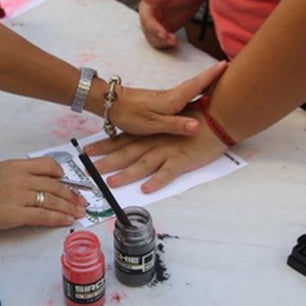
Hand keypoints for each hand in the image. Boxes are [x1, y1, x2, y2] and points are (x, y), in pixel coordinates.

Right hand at [0, 157, 86, 229]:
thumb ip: (15, 176)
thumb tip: (30, 184)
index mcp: (16, 165)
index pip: (47, 165)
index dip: (61, 173)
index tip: (67, 179)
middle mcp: (22, 178)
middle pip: (55, 185)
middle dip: (72, 194)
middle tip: (81, 200)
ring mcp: (21, 196)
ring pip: (53, 201)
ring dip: (69, 207)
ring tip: (79, 212)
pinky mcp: (18, 214)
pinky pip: (44, 215)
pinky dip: (58, 218)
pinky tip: (67, 220)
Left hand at [85, 119, 225, 193]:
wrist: (218, 116)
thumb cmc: (197, 117)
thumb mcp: (170, 120)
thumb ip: (154, 128)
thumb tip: (139, 135)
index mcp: (151, 132)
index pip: (122, 139)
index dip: (104, 145)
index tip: (87, 150)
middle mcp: (155, 142)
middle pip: (127, 153)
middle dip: (107, 162)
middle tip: (90, 171)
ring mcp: (168, 151)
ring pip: (143, 164)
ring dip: (127, 174)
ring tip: (112, 183)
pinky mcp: (182, 160)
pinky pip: (167, 172)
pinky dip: (156, 181)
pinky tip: (146, 189)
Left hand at [109, 62, 226, 136]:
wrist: (111, 104)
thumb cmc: (130, 114)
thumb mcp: (153, 124)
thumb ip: (175, 125)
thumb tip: (198, 126)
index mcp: (172, 100)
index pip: (196, 86)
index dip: (211, 76)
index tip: (226, 64)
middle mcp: (171, 96)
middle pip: (196, 84)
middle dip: (212, 75)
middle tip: (227, 67)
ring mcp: (166, 97)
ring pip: (189, 88)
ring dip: (203, 82)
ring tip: (218, 78)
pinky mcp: (160, 101)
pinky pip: (182, 94)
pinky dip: (193, 89)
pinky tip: (195, 94)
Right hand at [138, 0, 204, 47]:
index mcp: (146, 7)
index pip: (147, 21)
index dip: (154, 29)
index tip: (164, 34)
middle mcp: (148, 18)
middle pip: (149, 33)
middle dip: (159, 38)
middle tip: (172, 39)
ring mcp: (155, 25)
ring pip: (154, 39)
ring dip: (163, 42)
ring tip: (174, 40)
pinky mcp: (163, 31)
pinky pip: (161, 41)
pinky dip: (166, 44)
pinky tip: (174, 41)